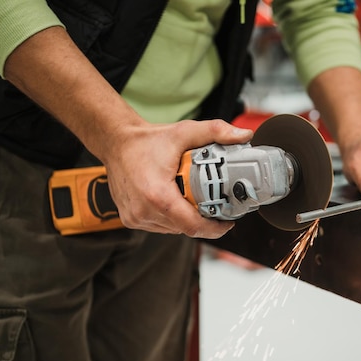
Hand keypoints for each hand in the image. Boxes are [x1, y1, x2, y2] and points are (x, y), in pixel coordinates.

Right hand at [103, 119, 252, 236]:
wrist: (116, 142)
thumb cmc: (146, 141)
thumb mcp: (184, 132)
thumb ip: (216, 131)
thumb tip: (244, 135)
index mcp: (158, 195)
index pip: (192, 225)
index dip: (214, 228)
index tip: (228, 222)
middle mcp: (144, 211)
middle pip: (185, 228)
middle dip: (203, 220)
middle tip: (215, 206)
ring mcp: (135, 217)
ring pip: (173, 229)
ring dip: (186, 220)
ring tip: (194, 201)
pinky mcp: (130, 220)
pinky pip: (160, 226)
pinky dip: (171, 218)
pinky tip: (176, 203)